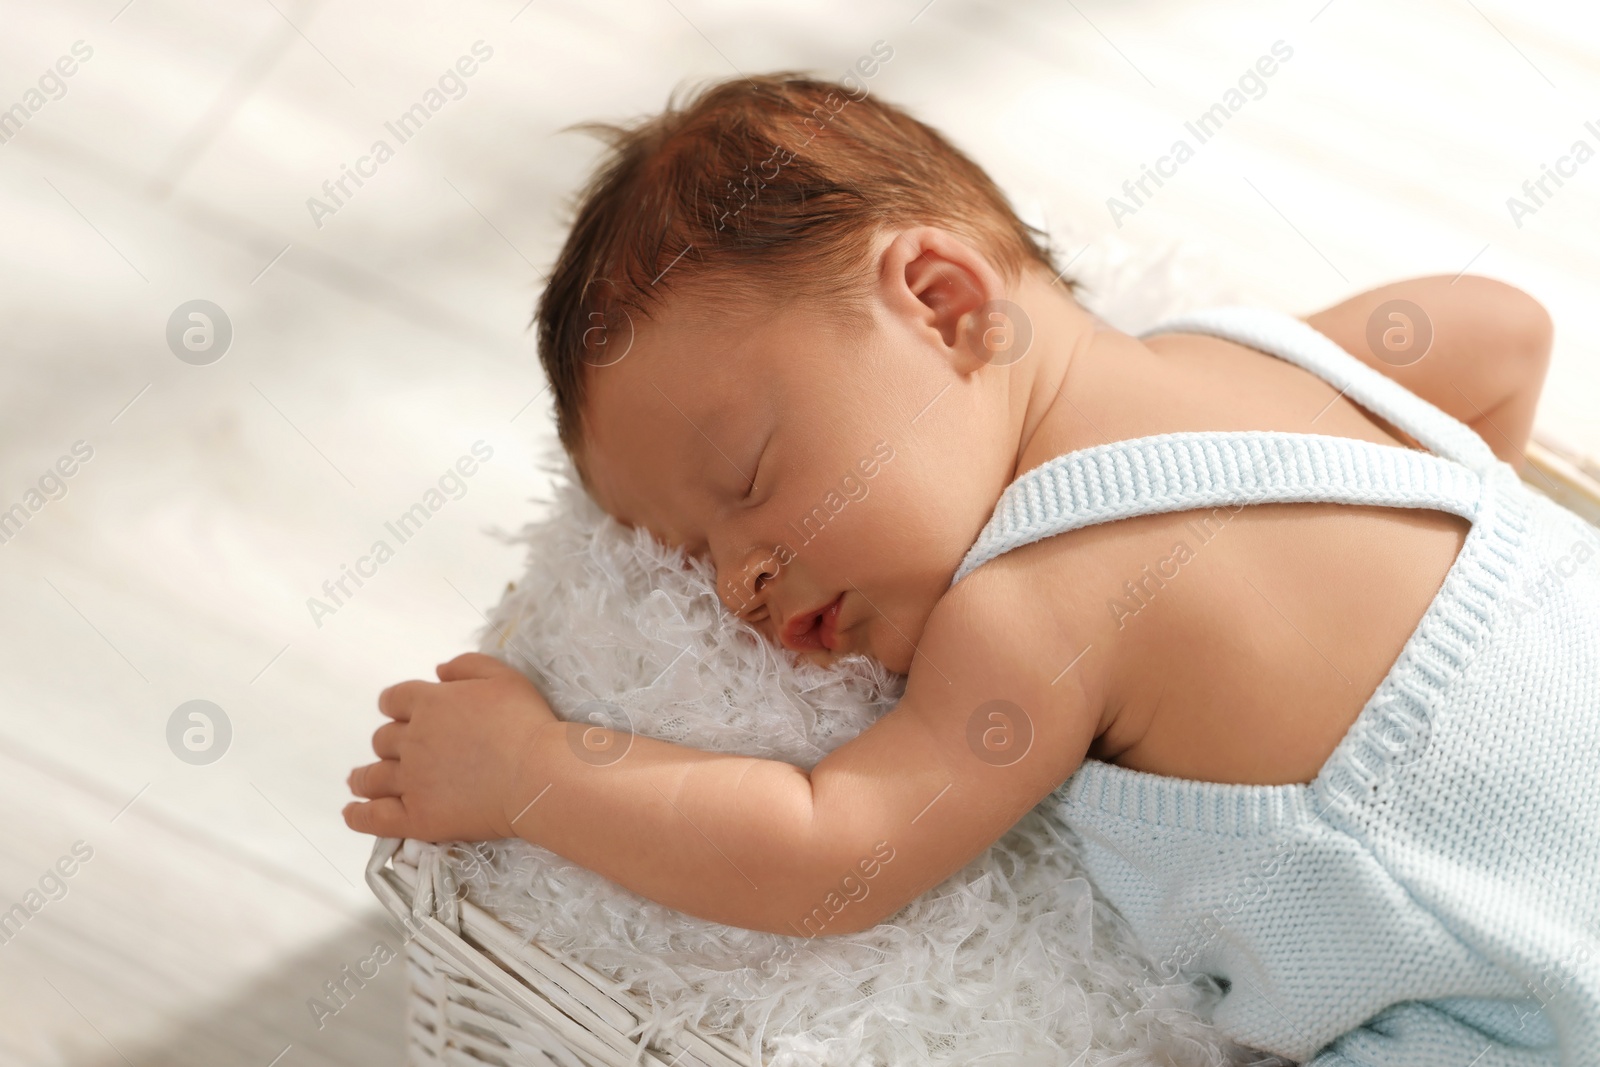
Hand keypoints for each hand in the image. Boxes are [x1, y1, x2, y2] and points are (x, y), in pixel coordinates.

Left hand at [343, 653, 557, 841]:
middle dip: (390, 742)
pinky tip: (351, 812)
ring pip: (371, 777)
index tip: (403, 714)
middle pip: (383, 739)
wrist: (538, 775)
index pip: (393, 699)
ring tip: (360, 781)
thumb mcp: (503, 677)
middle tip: (404, 752)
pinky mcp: (417, 816)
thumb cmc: (527, 723)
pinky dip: (358, 815)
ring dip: (364, 777)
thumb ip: (467, 666)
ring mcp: (412, 780)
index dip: (396, 706)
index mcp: (429, 702)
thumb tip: (437, 670)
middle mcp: (412, 739)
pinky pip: (374, 818)